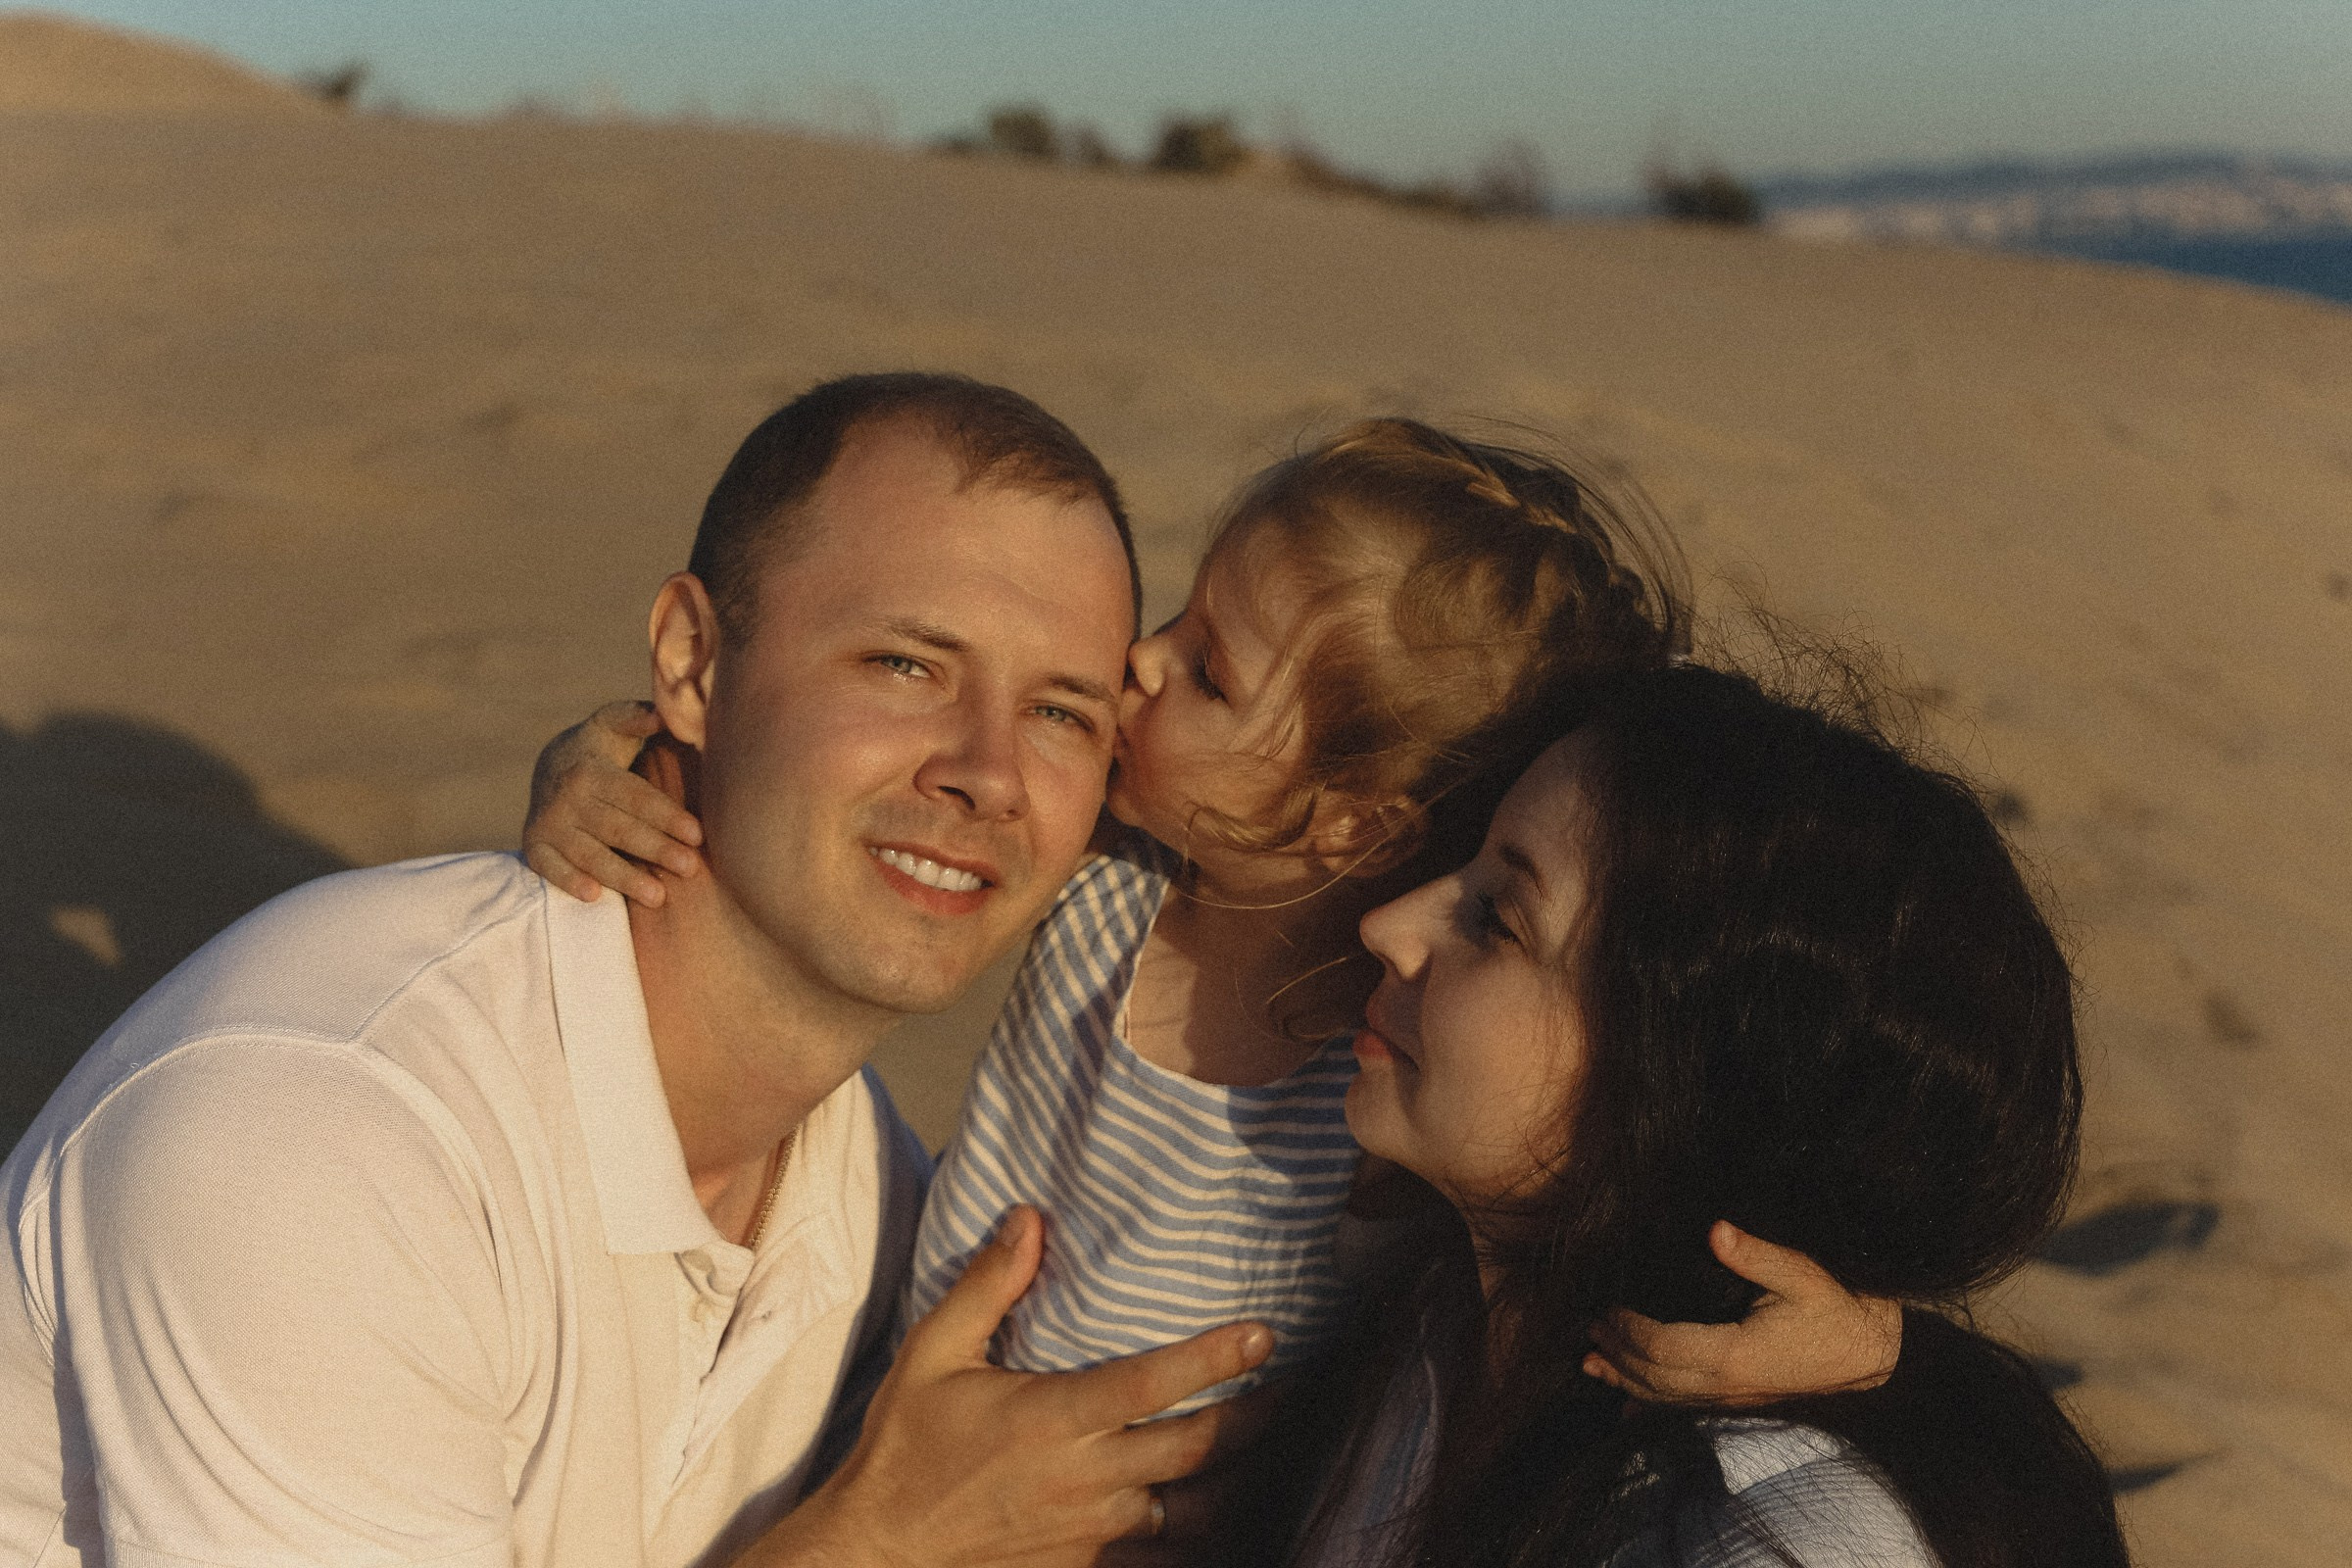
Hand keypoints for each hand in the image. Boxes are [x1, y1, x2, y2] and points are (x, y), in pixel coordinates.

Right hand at [522, 700, 704, 906]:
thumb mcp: (614, 725)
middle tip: (690, 868)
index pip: (635, 797)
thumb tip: (665, 714)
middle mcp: (566, 798)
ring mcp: (548, 824)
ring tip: (658, 896)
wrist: (549, 767)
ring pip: (589, 854)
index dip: (666, 816)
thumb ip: (638, 718)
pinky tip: (594, 896)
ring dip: (623, 876)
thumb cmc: (599, 749)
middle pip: (617, 828)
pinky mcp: (534, 845)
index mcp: (591, 770)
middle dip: (655, 849)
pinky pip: (549, 868)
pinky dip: (568, 881)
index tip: (698, 835)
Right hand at [759, 1208, 1274, 1567]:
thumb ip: (988, 1286)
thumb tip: (1029, 1218)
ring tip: (1273, 1437)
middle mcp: (1084, 1476)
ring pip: (1192, 1502)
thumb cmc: (905, 1446)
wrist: (881, 1551)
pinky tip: (1220, 1499)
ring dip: (1237, 1471)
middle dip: (1255, 1413)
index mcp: (1052, 1418)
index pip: (1153, 1384)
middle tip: (1294, 1381)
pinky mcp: (1087, 1564)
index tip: (1264, 1333)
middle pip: (1197, 1446)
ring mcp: (1091, 1528)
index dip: (1215, 1358)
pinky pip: (1161, 1543)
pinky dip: (1197, 1520)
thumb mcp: (932, 1353)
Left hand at [1582, 1221, 1900, 1405]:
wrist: (1870, 1353)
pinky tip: (1625, 1407)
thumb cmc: (1837, 1307)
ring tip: (1589, 1362)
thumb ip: (1757, 1255)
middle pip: (1654, 1377)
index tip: (1605, 1306)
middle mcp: (1727, 1385)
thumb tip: (1717, 1230)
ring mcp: (1731, 1399)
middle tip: (1588, 1324)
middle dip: (1616, 1351)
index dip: (1628, 1330)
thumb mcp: (1803, 1274)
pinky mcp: (1737, 1401)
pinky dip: (1648, 1405)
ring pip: (1664, 1399)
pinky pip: (1684, 1409)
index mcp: (1735, 1355)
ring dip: (1623, 1381)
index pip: (1663, 1348)